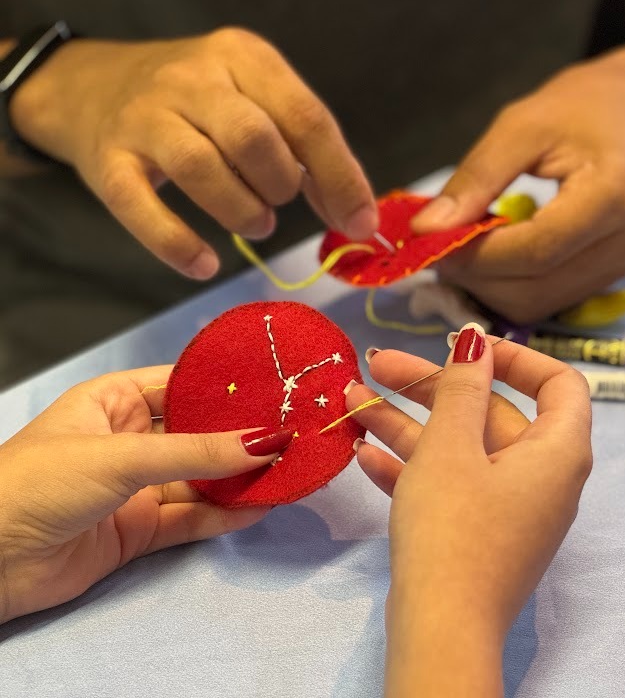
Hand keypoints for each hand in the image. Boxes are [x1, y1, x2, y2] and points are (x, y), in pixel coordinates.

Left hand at [0, 366, 290, 623]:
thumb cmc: (38, 484)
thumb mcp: (121, 457)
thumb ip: (197, 451)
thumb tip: (267, 440)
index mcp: (113, 402)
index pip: (181, 385)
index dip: (227, 387)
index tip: (278, 387)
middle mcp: (128, 440)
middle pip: (198, 434)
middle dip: (243, 437)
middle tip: (296, 432)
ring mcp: (135, 487)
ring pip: (200, 478)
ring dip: (241, 478)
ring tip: (290, 471)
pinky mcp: (139, 530)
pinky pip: (192, 518)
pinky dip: (225, 515)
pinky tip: (260, 506)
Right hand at [8, 28, 376, 277]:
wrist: (94, 87)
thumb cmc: (200, 104)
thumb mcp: (257, 102)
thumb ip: (306, 152)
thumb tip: (356, 216)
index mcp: (243, 57)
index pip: (305, 117)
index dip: (340, 177)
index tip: (360, 223)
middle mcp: (192, 79)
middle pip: (254, 139)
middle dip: (281, 186)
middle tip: (278, 202)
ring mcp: (144, 118)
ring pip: (201, 168)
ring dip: (241, 212)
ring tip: (254, 221)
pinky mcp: (108, 161)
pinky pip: (141, 208)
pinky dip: (178, 245)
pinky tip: (205, 265)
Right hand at [346, 326, 592, 695]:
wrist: (441, 631)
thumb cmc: (453, 529)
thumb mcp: (452, 446)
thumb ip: (462, 388)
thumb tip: (477, 340)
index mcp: (559, 450)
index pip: (558, 382)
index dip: (513, 356)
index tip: (463, 348)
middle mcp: (544, 477)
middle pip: (492, 413)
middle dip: (431, 387)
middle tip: (378, 365)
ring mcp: (512, 509)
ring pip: (463, 450)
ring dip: (409, 425)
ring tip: (351, 403)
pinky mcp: (482, 535)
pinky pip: (453, 486)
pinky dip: (414, 468)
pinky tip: (364, 455)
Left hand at [412, 46, 624, 322]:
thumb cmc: (579, 109)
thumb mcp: (519, 127)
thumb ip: (475, 179)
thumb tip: (426, 230)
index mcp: (614, 196)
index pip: (536, 250)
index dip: (477, 255)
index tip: (429, 241)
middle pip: (535, 288)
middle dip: (476, 276)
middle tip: (437, 245)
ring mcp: (622, 266)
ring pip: (537, 304)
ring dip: (488, 286)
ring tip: (463, 246)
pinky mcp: (611, 277)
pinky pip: (548, 299)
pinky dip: (509, 285)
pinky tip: (493, 252)